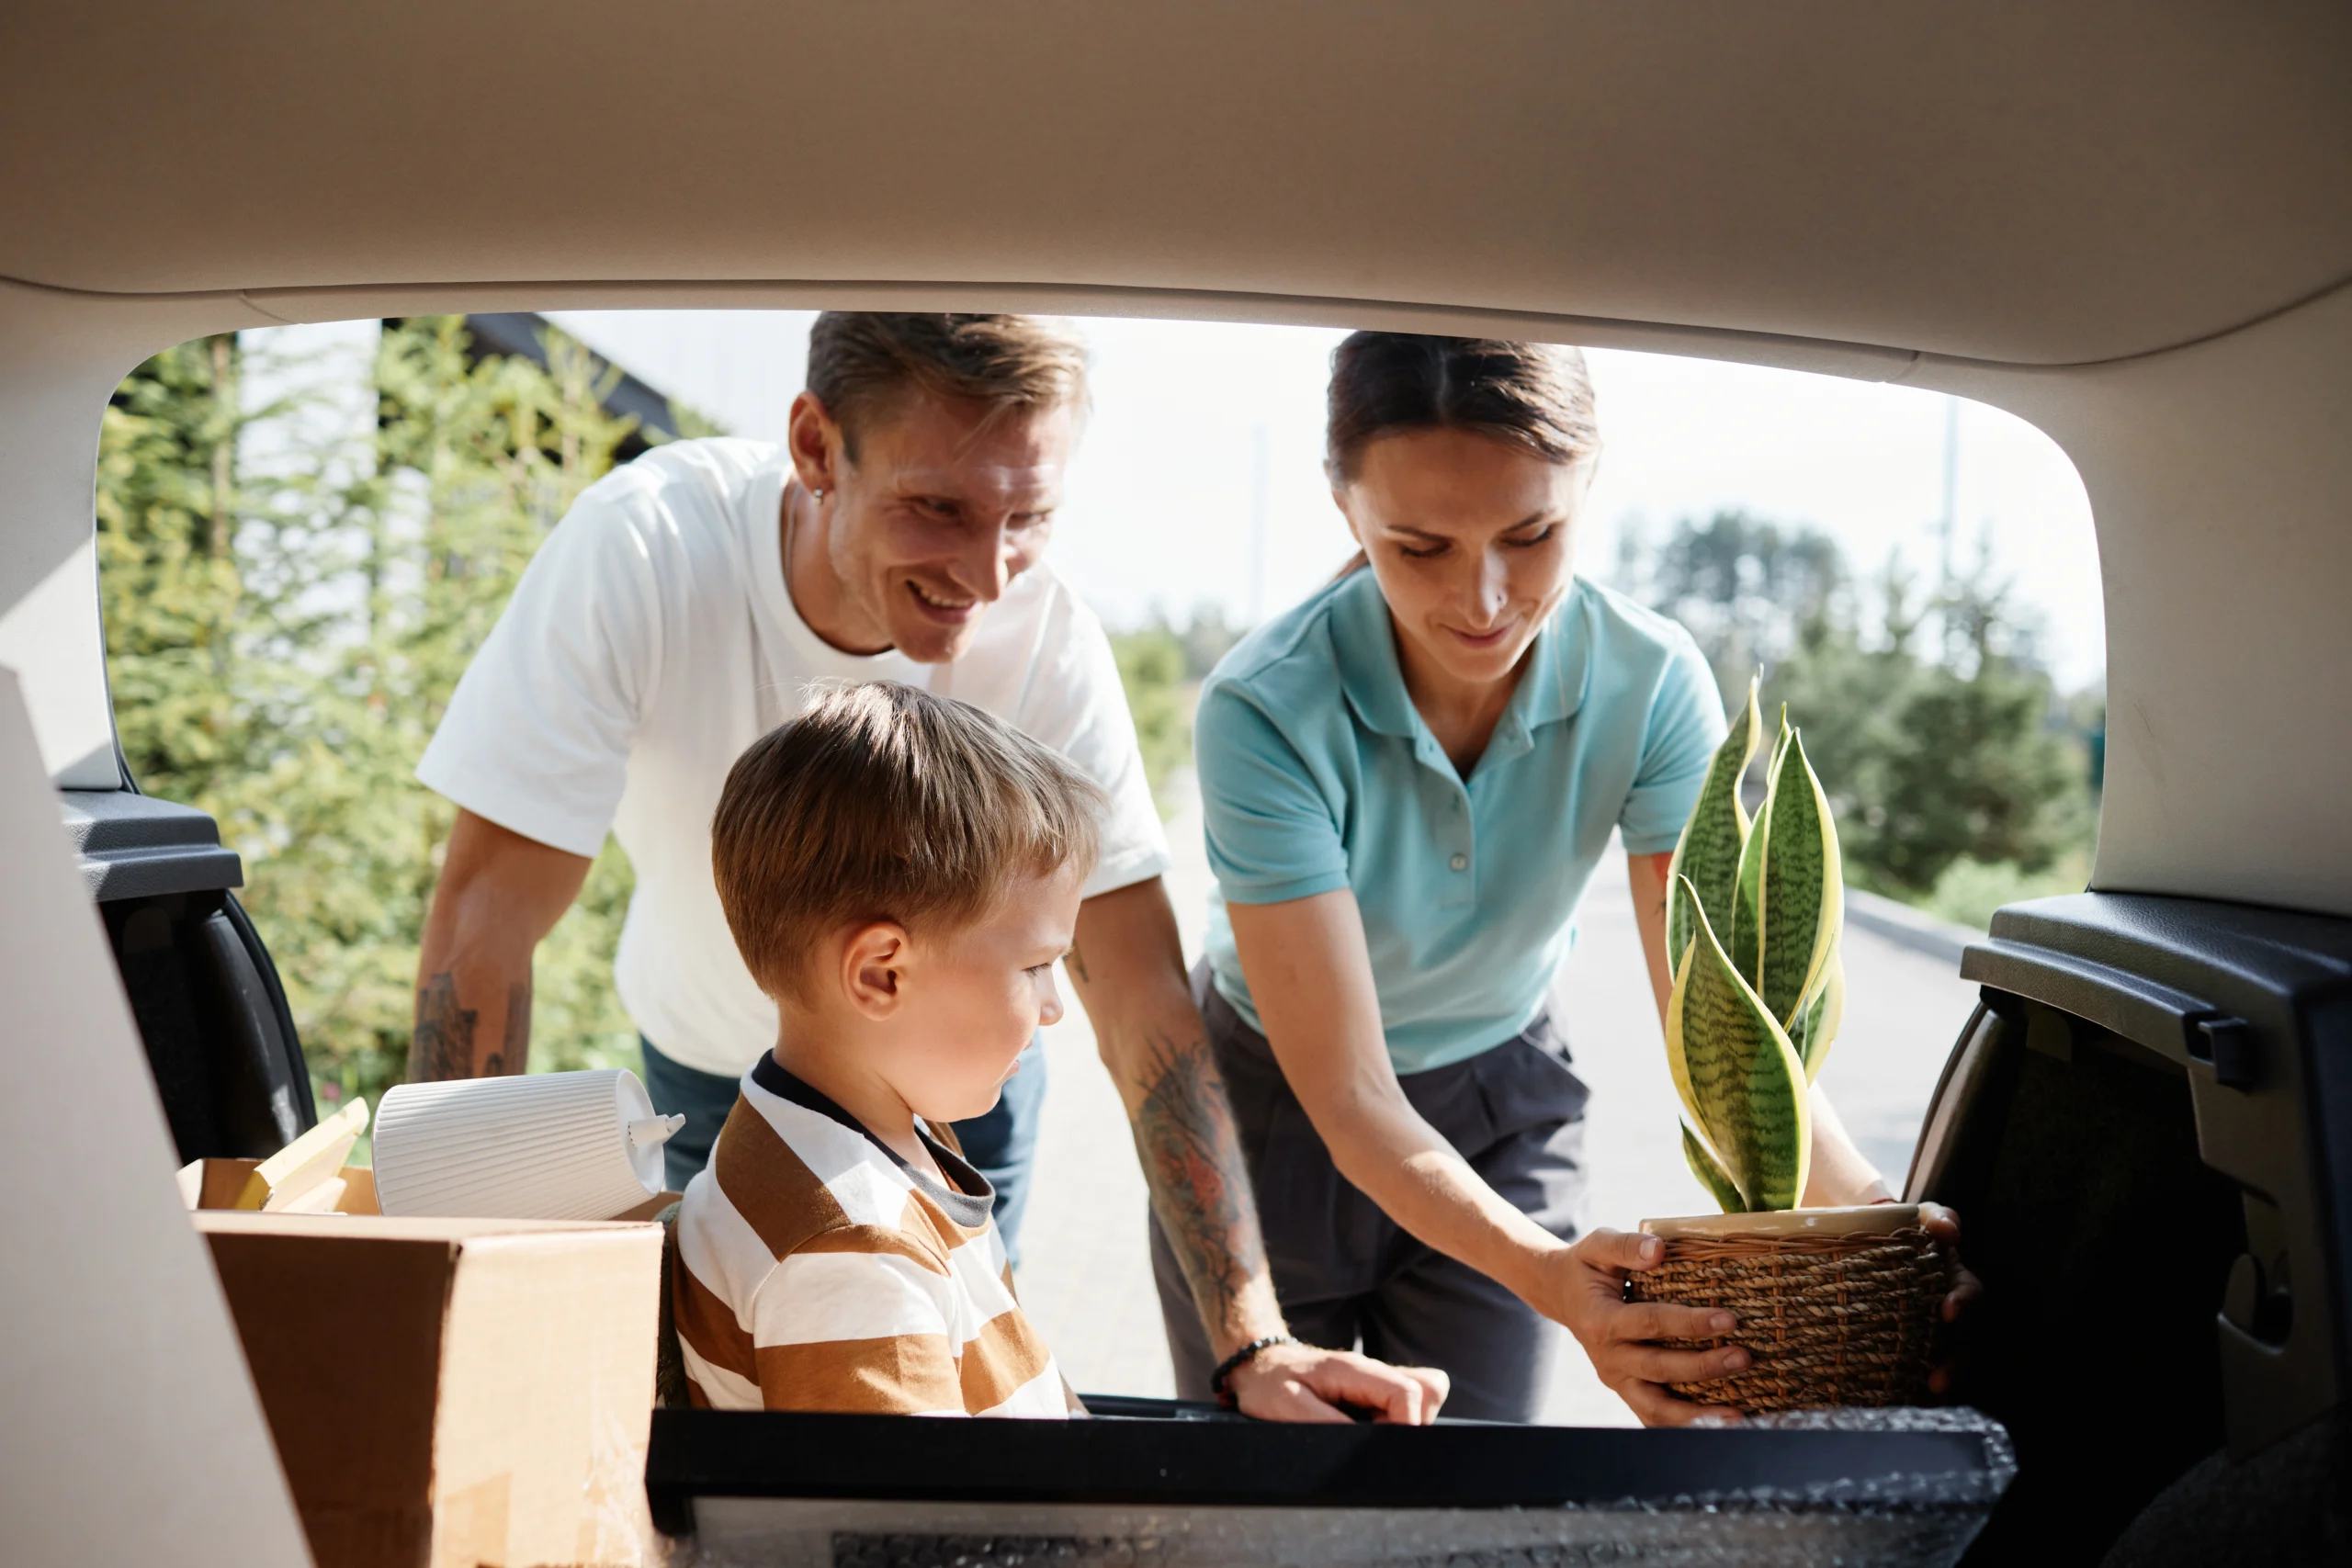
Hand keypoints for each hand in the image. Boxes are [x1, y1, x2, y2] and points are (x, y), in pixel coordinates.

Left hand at [1223, 1339, 1450, 1424]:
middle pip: (1428, 1389)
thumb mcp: (1286, 1407)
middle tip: (1374, 1439)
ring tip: (1370, 1434)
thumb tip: (1364, 1445)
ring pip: (1424, 1393)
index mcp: (1355, 1369)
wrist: (1260, 1365)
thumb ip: (1327, 1425)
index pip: (1409, 1391)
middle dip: (1411, 1424)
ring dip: (1406, 1421)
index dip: (1406, 1425)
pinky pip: (1408, 1399)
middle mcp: (1372, 1369)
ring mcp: (1377, 1377)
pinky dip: (1399, 1418)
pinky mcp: (1376, 1388)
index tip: (1384, 1448)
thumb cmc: (1269, 1385)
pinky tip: (1369, 1429)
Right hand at [1541, 1228, 1751, 1426]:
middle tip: (1744, 1358)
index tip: (1728, 1319)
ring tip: (1738, 1413)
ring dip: (1697, 1413)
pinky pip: (1654, 1416)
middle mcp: (1607, 1356)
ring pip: (1656, 1407)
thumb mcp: (1598, 1246)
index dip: (1690, 1323)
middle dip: (1704, 1366)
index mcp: (1601, 1320)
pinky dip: (1684, 1425)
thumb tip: (1658, 1250)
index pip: (1650, 1323)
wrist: (1561, 1295)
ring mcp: (1616, 1379)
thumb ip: (1626, 1246)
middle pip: (1660, 1368)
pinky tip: (1717, 1424)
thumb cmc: (1586, 1267)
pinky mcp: (1625, 1390)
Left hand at [1918, 1201, 1982, 1396]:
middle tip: (1937, 1382)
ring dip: (1940, 1381)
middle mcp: (1951, 1308)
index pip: (1970, 1295)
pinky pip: (1923, 1369)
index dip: (1963, 1303)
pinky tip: (1907, 1401)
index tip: (1948, 1313)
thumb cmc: (1907, 1230)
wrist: (1878, 1244)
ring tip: (1925, 1398)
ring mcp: (1935, 1329)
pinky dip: (1918, 1388)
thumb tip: (1947, 1231)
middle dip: (1955, 1362)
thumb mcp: (1922, 1216)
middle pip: (1964, 1341)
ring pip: (1948, 1360)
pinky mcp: (1914, 1343)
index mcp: (1956, 1280)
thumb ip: (1937, 1218)